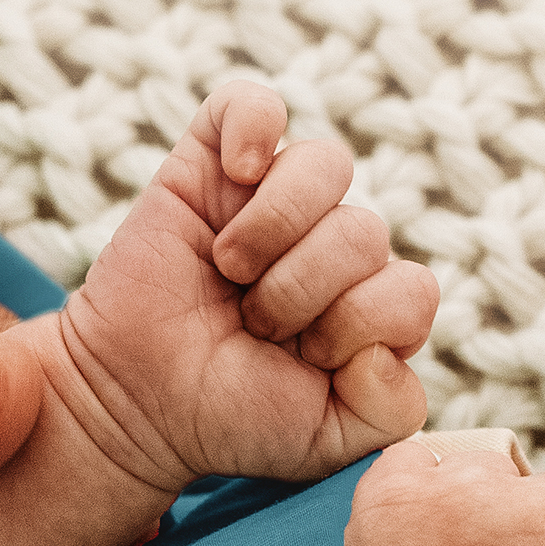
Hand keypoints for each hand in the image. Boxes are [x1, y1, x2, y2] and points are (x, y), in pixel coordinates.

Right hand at [46, 80, 438, 491]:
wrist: (132, 403)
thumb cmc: (230, 418)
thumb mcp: (327, 442)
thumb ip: (392, 411)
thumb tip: (385, 343)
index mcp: (370, 304)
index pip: (412, 289)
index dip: (358, 326)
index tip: (304, 361)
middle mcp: (332, 245)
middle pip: (364, 231)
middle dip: (302, 292)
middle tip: (253, 325)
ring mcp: (273, 198)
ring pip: (325, 166)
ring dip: (276, 230)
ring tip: (231, 269)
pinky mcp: (212, 162)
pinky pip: (253, 103)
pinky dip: (252, 128)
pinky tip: (236, 176)